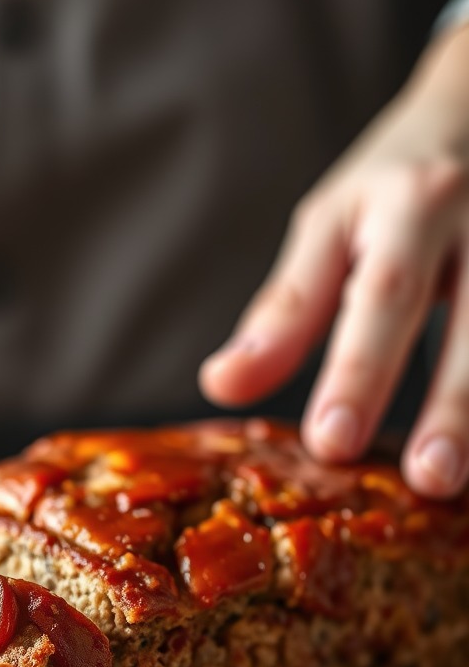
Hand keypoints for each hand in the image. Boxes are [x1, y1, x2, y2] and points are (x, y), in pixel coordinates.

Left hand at [200, 23, 468, 498]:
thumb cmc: (394, 181)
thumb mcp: (330, 226)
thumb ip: (285, 309)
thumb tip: (221, 385)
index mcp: (412, 206)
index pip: (380, 298)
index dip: (357, 373)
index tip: (329, 444)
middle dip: (452, 408)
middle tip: (427, 481)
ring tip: (462, 485)